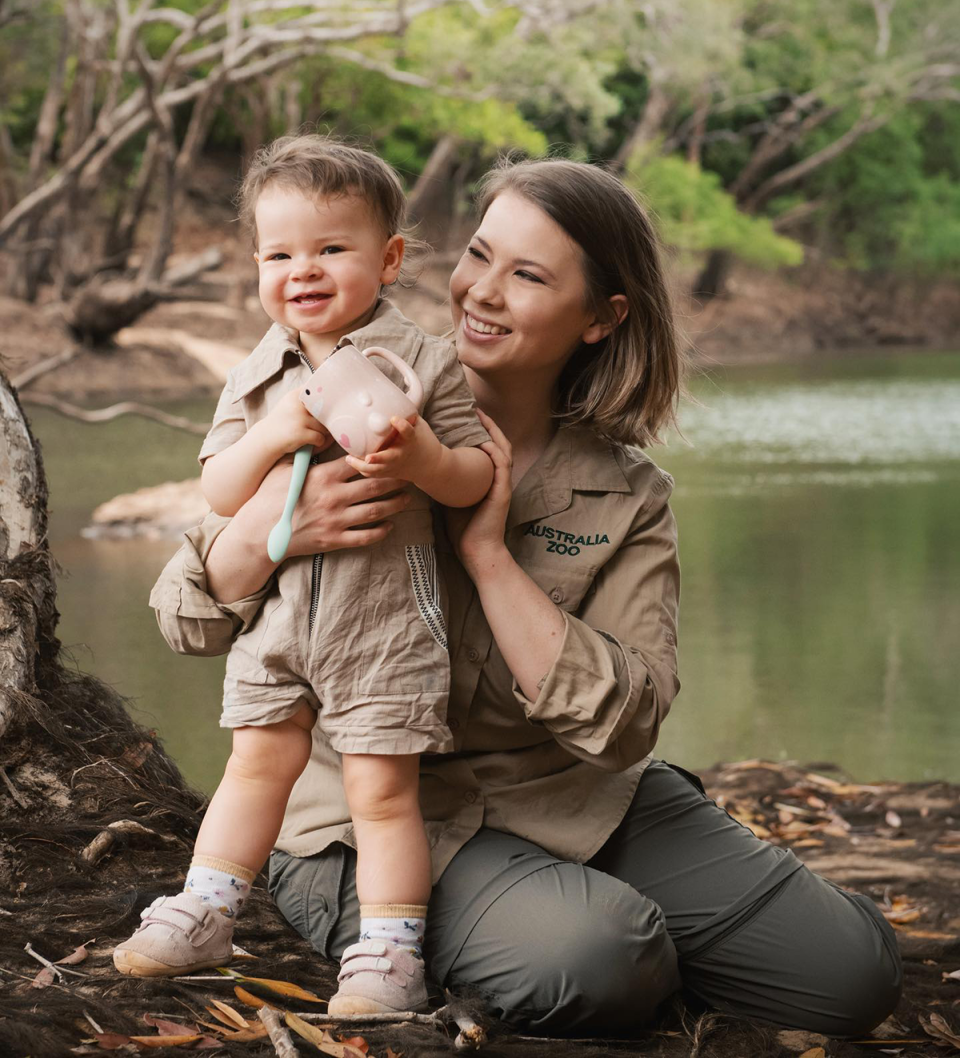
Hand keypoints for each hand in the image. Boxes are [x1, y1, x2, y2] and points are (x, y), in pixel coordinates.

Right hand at [257, 387, 331, 457]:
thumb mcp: (291, 404)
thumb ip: (308, 398)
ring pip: (324, 426)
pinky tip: (310, 442)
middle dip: (326, 419)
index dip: (328, 397)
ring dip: (322, 433)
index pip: (319, 390)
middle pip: (325, 411)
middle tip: (321, 424)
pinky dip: (318, 442)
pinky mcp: (299, 433)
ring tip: (312, 433)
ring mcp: (298, 419)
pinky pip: (320, 438)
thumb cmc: (283, 422)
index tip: (334, 401)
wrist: (265, 439)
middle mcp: (297, 405)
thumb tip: (335, 397)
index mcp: (296, 395)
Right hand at [266, 454, 411, 554]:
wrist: (258, 532)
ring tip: (407, 498)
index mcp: (323, 477)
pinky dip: (380, 532)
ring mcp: (336, 520)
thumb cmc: (268, 497)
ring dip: (395, 504)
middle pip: (374, 486)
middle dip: (395, 480)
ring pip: (375, 510)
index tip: (390, 453)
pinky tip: (390, 526)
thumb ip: (304, 454)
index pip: (358, 463)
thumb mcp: (284, 468)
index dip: (377, 457)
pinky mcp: (334, 540)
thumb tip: (315, 436)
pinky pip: (364, 537)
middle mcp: (334, 497)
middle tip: (409, 475)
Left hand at [343, 414, 441, 487]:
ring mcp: (395, 466)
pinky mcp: (390, 472)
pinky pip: (374, 474)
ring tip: (349, 458)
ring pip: (378, 470)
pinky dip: (363, 469)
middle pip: (389, 459)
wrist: (431, 466)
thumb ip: (406, 415)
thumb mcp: (419, 426)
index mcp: (411, 441)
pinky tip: (352, 462)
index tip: (394, 419)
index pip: (408, 432)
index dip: (402, 426)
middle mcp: (402, 454)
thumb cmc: (423, 442)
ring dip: (363, 466)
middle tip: (367, 457)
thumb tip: (390, 396)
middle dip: (378, 459)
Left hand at [444, 410, 512, 577]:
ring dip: (493, 432)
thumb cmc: (463, 529)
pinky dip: (494, 451)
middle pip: (498, 444)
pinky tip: (485, 442)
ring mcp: (502, 485)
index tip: (468, 418)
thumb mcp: (450, 499)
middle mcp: (497, 479)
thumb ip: (444, 483)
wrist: (477, 552)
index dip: (481, 432)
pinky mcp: (503, 492)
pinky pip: (502, 466)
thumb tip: (421, 469)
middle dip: (489, 426)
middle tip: (477, 410)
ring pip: (503, 450)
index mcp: (486, 480)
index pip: (487, 450)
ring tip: (481, 418)